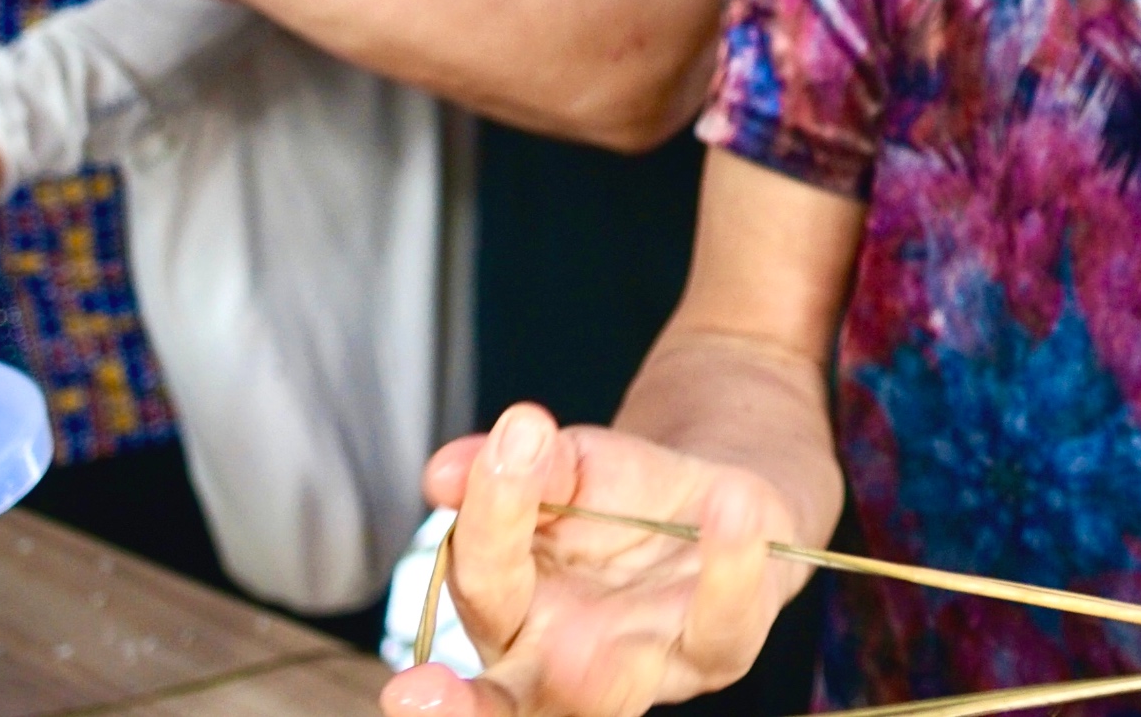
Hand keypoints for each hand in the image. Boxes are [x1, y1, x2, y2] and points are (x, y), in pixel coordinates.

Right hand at [383, 405, 806, 716]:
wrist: (720, 502)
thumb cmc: (622, 498)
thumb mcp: (571, 464)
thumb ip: (523, 467)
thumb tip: (443, 471)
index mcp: (509, 608)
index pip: (482, 575)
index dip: (488, 516)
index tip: (495, 448)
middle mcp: (555, 661)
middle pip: (501, 703)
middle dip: (459, 708)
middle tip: (410, 697)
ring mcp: (635, 668)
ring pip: (603, 703)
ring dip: (600, 683)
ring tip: (608, 651)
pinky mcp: (712, 652)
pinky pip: (718, 623)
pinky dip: (729, 567)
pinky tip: (730, 504)